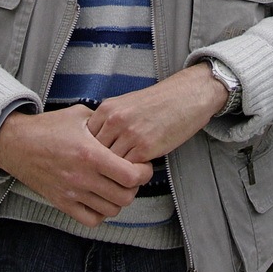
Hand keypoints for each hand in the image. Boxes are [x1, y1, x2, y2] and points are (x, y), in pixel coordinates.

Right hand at [0, 105, 153, 226]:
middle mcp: (82, 177)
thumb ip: (104, 122)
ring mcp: (72, 193)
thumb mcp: (80, 115)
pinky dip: (102, 212)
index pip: (130, 175)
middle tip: (133, 176)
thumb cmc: (50, 126)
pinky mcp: (62, 203)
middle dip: (135, 187)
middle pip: (125, 196)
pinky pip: (91, 219)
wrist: (18, 144)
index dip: (143, 172)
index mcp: (90, 154)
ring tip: (117, 185)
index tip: (143, 165)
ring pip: (110, 210)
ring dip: (119, 199)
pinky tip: (101, 197)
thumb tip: (124, 126)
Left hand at [87, 63, 227, 163]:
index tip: (96, 160)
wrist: (187, 95)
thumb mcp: (127, 103)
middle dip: (100, 166)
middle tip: (106, 174)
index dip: (90, 154)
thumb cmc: (159, 100)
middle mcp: (114, 120)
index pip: (85, 141)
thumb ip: (108, 121)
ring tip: (121, 176)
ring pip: (110, 166)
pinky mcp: (145, 147)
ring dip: (115, 173)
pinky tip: (137, 171)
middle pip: (94, 155)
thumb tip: (94, 146)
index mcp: (107, 108)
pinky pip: (128, 170)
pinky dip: (131, 174)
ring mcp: (129, 134)